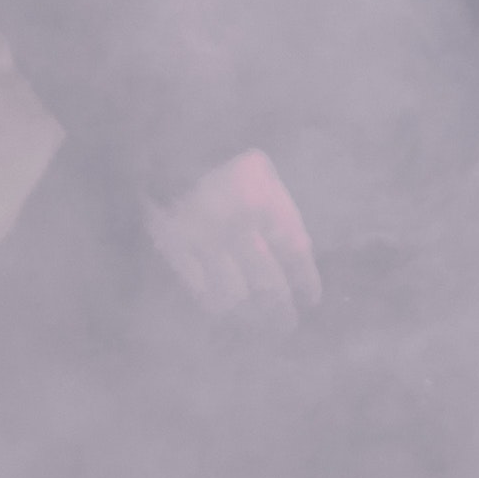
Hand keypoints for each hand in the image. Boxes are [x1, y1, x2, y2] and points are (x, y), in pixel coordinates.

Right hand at [142, 148, 321, 321]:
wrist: (168, 152)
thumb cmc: (227, 167)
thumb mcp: (265, 178)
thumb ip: (283, 216)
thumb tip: (300, 261)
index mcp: (263, 202)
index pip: (294, 253)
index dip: (306, 282)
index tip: (310, 301)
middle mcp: (236, 225)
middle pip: (267, 284)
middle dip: (281, 311)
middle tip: (287, 325)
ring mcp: (203, 241)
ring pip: (233, 296)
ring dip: (248, 315)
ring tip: (257, 323)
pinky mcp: (176, 251)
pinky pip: (200, 291)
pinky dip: (216, 305)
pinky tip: (226, 310)